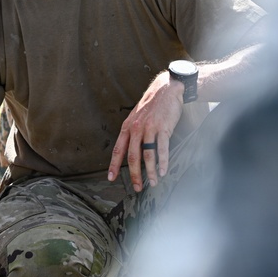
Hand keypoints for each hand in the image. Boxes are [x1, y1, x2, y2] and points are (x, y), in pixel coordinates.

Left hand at [107, 71, 184, 191]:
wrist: (166, 89)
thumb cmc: (152, 104)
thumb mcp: (137, 116)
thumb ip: (133, 132)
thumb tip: (130, 149)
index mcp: (128, 127)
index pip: (118, 150)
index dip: (114, 165)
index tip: (111, 178)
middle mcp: (136, 128)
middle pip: (133, 157)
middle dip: (134, 175)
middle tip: (137, 187)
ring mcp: (150, 128)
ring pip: (147, 155)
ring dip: (150, 171)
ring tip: (153, 182)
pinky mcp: (163, 128)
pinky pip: (162, 148)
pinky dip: (163, 162)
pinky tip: (163, 171)